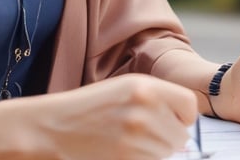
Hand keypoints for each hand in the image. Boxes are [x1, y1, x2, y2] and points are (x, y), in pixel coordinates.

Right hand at [37, 74, 197, 159]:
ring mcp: (136, 138)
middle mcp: (144, 110)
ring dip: (151, 153)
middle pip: (179, 136)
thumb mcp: (121, 90)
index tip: (169, 120)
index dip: (181, 116)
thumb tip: (183, 124)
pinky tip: (118, 153)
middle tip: (136, 134)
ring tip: (123, 143)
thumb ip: (154, 100)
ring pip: (165, 154)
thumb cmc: (85, 109)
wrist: (50, 129)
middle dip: (165, 138)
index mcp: (144, 87)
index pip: (189, 106)